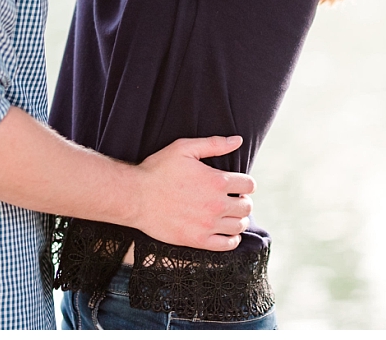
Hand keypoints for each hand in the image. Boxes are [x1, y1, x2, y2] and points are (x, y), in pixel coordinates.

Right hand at [130, 135, 254, 251]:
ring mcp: (208, 224)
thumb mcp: (184, 148)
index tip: (238, 185)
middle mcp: (216, 205)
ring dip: (239, 219)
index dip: (246, 183)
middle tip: (233, 199)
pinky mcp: (197, 240)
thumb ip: (213, 144)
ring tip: (229, 215)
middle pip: (246, 207)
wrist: (136, 197)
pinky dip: (232, 240)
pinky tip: (226, 233)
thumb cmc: (158, 170)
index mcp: (217, 181)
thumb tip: (237, 141)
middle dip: (243, 201)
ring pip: (239, 226)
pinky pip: (227, 245)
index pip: (249, 185)